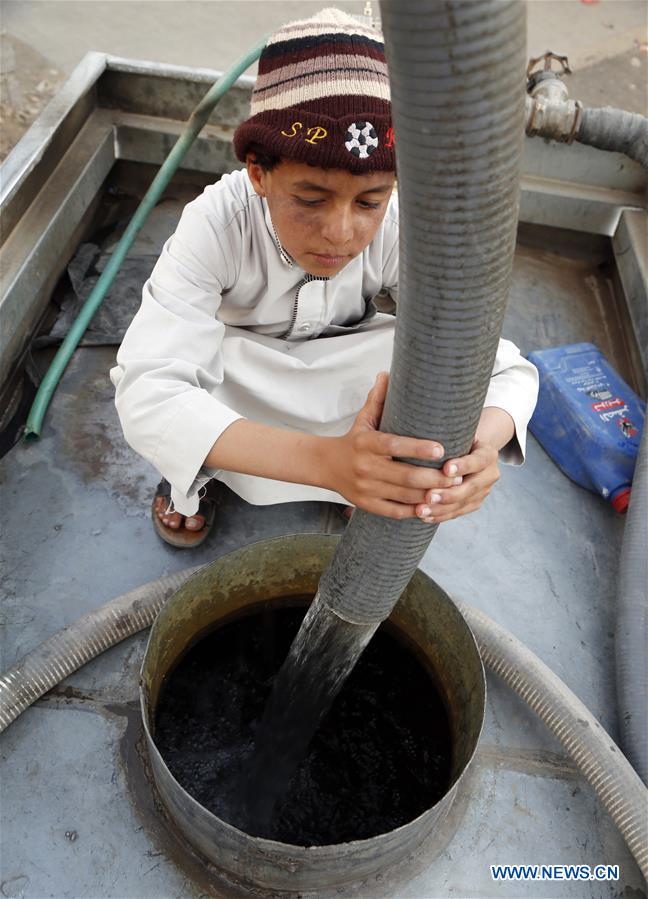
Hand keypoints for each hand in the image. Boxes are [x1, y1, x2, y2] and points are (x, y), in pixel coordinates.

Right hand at [323, 371, 463, 520]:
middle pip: (405, 476)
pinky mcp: (366, 504)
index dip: (418, 448)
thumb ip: (377, 399)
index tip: (441, 449)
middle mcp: (365, 466)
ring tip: (451, 492)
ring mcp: (366, 488)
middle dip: (433, 478)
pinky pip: (394, 511)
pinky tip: (430, 508)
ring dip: (429, 496)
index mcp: (366, 443)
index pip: (395, 445)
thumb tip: (386, 373)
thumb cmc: (353, 440)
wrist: (325, 465)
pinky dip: (413, 511)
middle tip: (457, 477)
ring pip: (403, 495)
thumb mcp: (363, 419)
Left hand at [414, 438, 500, 523]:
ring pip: (462, 503)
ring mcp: (483, 491)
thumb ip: (447, 438)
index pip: (477, 461)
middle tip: (428, 496)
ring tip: (421, 510)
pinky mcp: (474, 503)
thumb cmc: (456, 440)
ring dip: (440, 509)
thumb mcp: (457, 434)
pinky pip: (457, 513)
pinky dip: (440, 516)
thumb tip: (424, 441)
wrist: (470, 452)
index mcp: (488, 454)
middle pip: (471, 487)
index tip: (446, 469)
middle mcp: (490, 474)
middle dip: (448, 494)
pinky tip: (424, 517)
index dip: (463, 466)